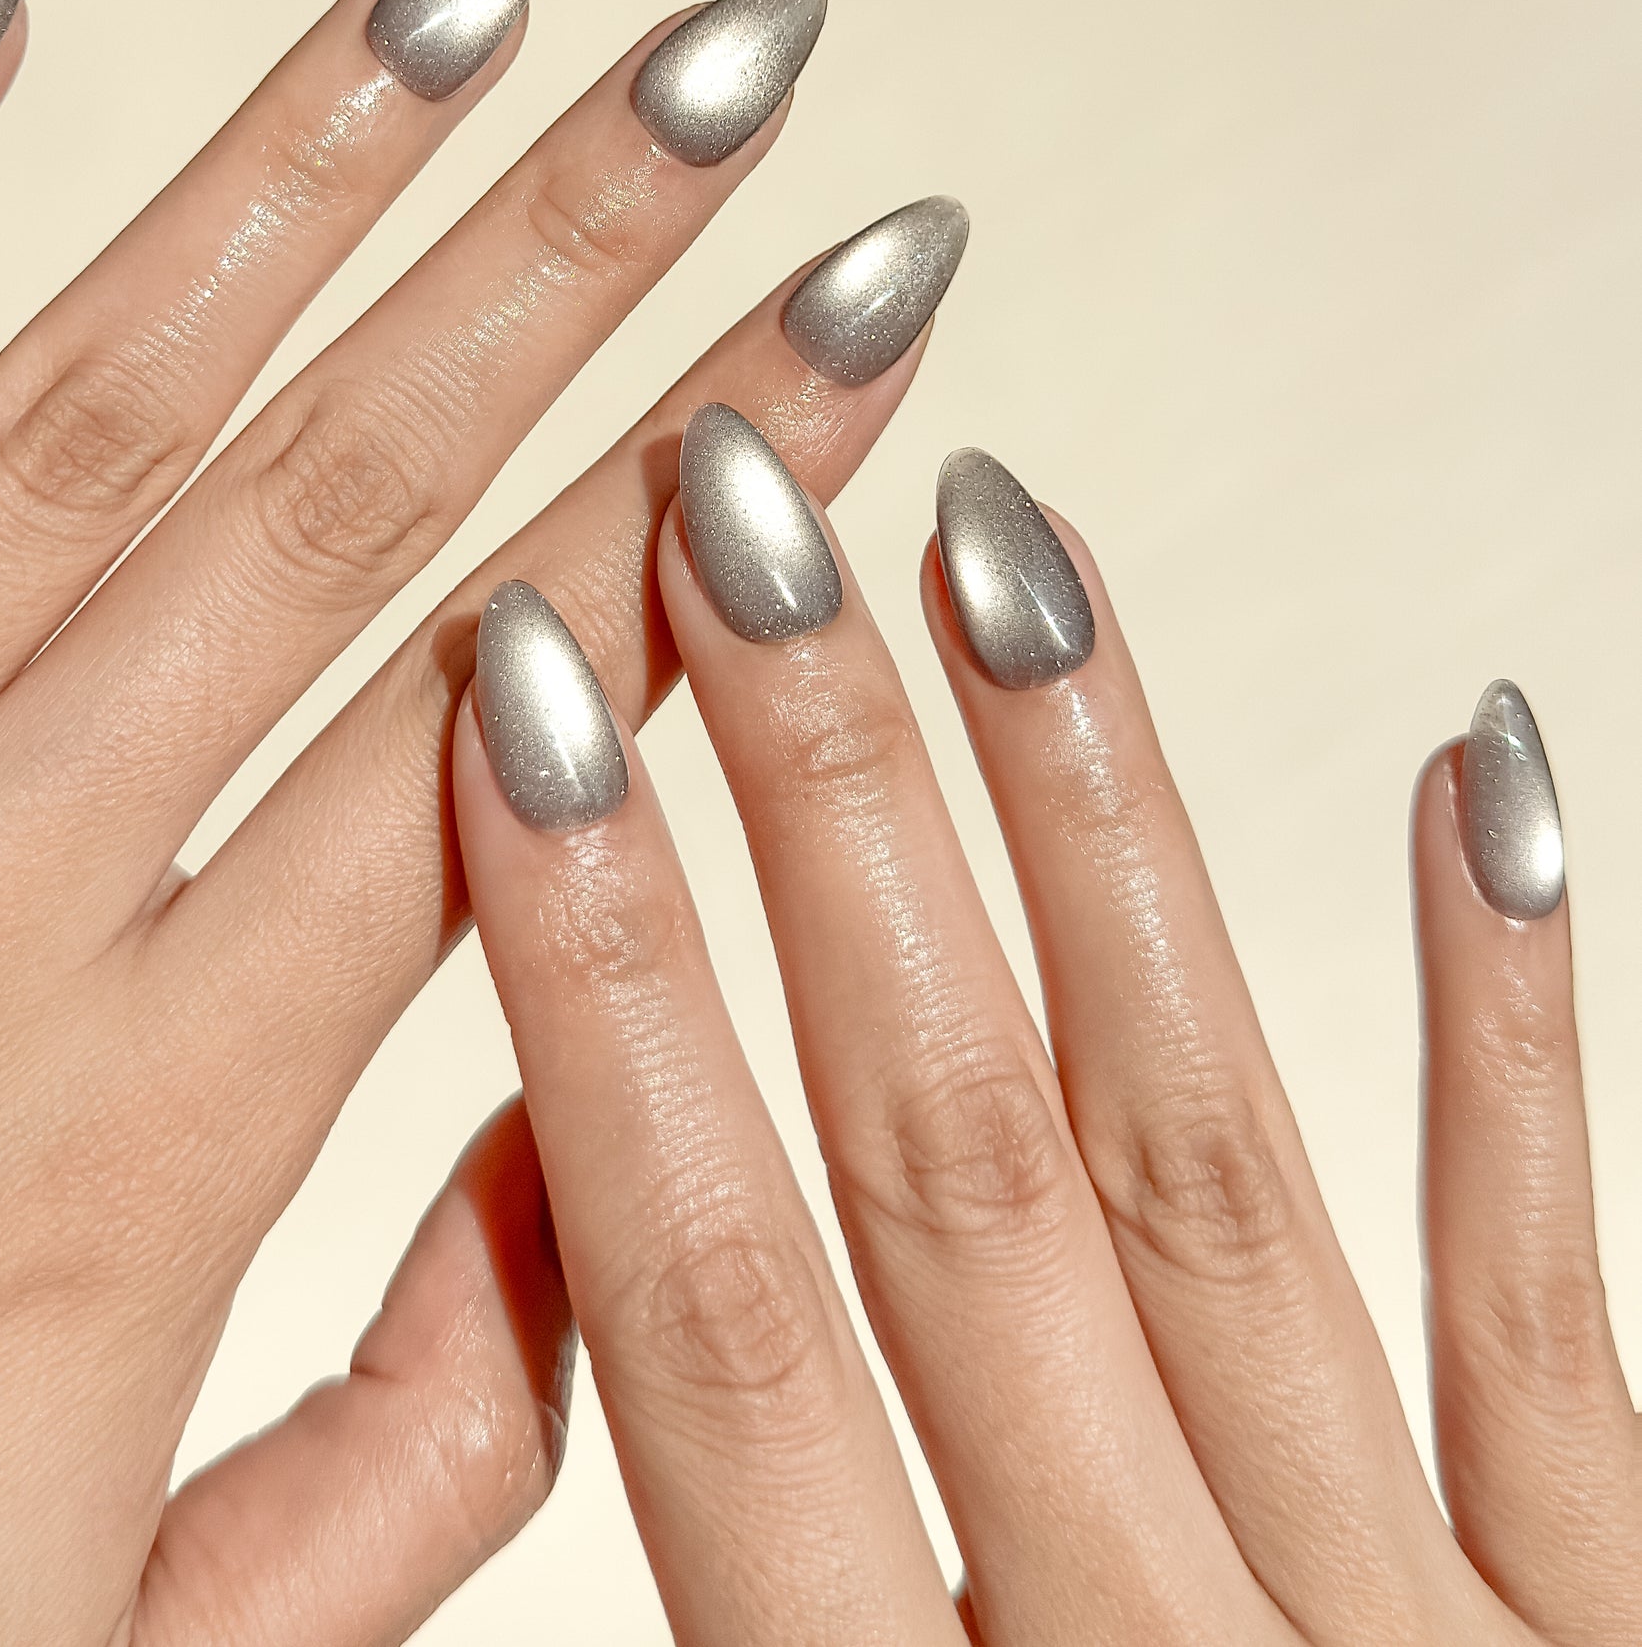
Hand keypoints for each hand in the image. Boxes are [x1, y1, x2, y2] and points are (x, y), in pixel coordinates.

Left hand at [0, 0, 944, 1643]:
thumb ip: (428, 1433)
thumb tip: (604, 1148)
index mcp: (133, 1150)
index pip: (518, 724)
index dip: (724, 494)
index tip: (868, 311)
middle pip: (337, 510)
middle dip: (576, 258)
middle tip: (746, 64)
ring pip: (76, 417)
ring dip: (294, 171)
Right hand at [453, 407, 1638, 1641]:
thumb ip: (722, 1624)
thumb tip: (550, 1333)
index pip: (715, 1317)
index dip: (608, 996)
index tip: (525, 715)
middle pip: (949, 1157)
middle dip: (822, 809)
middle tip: (736, 523)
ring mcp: (1413, 1637)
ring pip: (1206, 1160)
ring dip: (1087, 829)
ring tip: (1001, 551)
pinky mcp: (1609, 1632)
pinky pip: (1537, 1298)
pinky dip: (1502, 1033)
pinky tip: (1473, 775)